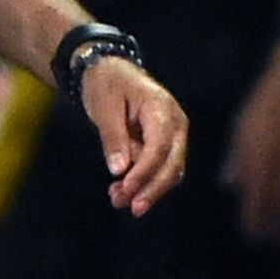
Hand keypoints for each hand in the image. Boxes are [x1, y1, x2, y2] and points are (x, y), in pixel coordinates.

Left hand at [81, 56, 187, 215]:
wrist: (109, 71)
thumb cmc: (106, 84)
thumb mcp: (104, 108)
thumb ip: (113, 138)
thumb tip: (119, 170)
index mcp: (162, 108)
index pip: (159, 148)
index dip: (144, 173)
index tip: (125, 189)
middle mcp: (175, 123)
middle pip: (172, 164)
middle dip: (151, 189)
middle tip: (130, 207)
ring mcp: (173, 135)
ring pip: (169, 171)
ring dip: (146, 189)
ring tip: (116, 199)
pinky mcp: (164, 145)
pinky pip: (160, 169)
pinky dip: (143, 182)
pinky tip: (120, 190)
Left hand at [223, 42, 279, 241]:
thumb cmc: (271, 97)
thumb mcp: (245, 124)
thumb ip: (239, 158)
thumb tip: (230, 186)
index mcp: (259, 153)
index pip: (255, 198)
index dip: (254, 220)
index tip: (253, 233)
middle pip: (279, 205)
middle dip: (274, 227)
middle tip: (272, 240)